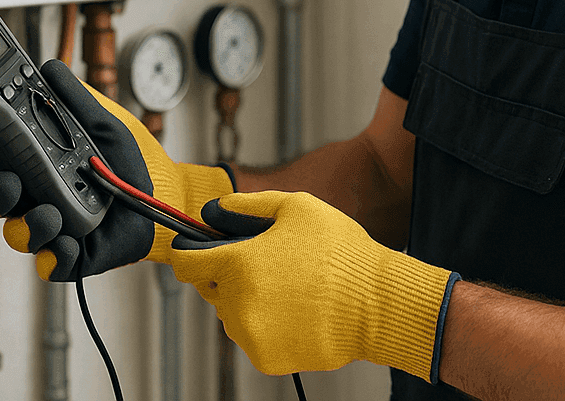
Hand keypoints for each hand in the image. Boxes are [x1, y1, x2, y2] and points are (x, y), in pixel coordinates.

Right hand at [0, 59, 232, 280]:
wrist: (161, 194)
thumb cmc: (123, 160)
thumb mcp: (101, 123)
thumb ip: (73, 98)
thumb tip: (49, 68)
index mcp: (29, 162)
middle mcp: (32, 195)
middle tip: (7, 184)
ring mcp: (48, 227)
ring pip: (16, 233)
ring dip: (25, 226)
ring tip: (50, 216)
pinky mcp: (69, 256)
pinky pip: (50, 264)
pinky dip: (54, 257)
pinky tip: (66, 245)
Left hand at [170, 191, 456, 379]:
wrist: (377, 304)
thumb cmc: (341, 253)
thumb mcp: (297, 207)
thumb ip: (247, 205)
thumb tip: (215, 209)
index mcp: (238, 263)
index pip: (186, 262)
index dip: (189, 252)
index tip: (195, 251)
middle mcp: (236, 303)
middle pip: (212, 288)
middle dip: (229, 275)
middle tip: (268, 264)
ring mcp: (250, 335)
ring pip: (232, 315)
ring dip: (248, 302)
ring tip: (289, 288)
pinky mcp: (266, 359)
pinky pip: (254, 338)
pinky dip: (267, 327)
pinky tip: (297, 311)